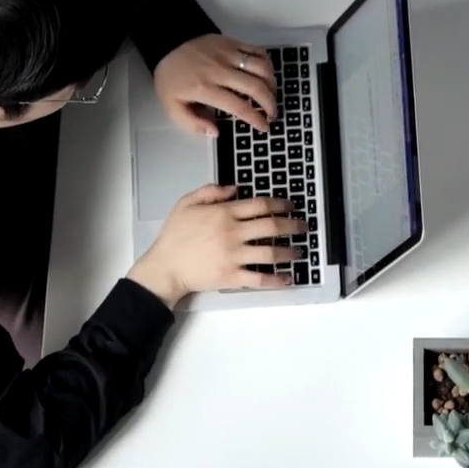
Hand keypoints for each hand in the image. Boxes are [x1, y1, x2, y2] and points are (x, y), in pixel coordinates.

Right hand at [128, 185, 306, 305]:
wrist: (165, 266)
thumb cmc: (174, 235)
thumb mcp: (186, 203)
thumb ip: (210, 191)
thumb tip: (234, 187)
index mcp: (223, 213)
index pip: (260, 205)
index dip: (279, 204)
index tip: (289, 205)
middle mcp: (232, 233)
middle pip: (271, 227)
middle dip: (292, 226)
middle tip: (303, 227)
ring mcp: (234, 256)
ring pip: (270, 253)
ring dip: (289, 252)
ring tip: (299, 252)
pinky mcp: (232, 276)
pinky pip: (259, 279)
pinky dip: (276, 280)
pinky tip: (288, 279)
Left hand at [154, 33, 278, 135]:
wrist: (166, 43)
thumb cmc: (171, 78)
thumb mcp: (172, 106)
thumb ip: (193, 123)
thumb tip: (216, 132)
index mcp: (204, 88)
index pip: (238, 106)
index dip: (256, 119)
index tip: (264, 127)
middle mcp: (220, 70)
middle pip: (255, 87)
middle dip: (269, 104)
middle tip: (272, 114)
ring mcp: (228, 54)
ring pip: (261, 68)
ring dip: (272, 84)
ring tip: (271, 96)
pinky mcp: (232, 42)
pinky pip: (258, 51)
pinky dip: (268, 65)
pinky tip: (267, 76)